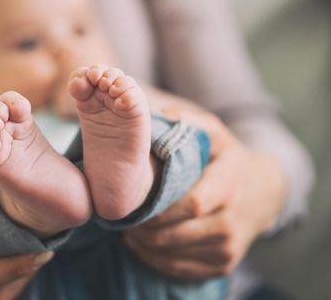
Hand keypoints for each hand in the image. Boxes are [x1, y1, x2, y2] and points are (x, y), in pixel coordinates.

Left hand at [124, 94, 286, 278]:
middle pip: (174, 234)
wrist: (264, 191)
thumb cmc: (228, 158)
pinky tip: (141, 244)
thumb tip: (148, 113)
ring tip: (126, 228)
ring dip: (143, 244)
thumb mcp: (214, 132)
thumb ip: (185, 121)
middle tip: (120, 217)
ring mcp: (229, 247)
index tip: (132, 203)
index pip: (192, 204)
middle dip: (141, 228)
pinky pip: (181, 269)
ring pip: (173, 254)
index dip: (158, 209)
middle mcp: (231, 221)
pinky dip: (155, 259)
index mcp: (228, 185)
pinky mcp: (225, 263)